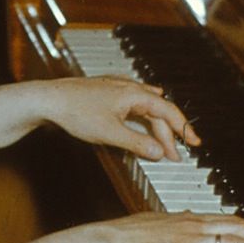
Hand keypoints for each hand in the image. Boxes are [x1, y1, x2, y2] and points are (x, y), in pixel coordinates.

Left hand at [43, 74, 199, 161]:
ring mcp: (117, 87)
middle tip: (174, 155)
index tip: (195, 143)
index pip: (167, 111)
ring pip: (145, 105)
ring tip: (164, 140)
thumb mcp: (110, 133)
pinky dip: (143, 113)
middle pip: (157, 111)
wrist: (48, 99)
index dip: (183, 128)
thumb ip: (137, 143)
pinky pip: (133, 101)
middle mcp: (128, 87)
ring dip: (155, 125)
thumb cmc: (76, 112)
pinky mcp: (106, 91)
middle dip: (168, 134)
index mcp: (134, 94)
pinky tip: (143, 112)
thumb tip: (159, 152)